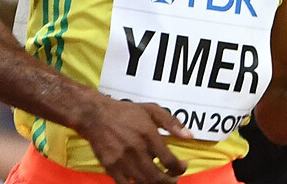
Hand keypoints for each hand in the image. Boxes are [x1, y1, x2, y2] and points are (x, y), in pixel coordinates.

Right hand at [77, 97, 191, 183]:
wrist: (96, 116)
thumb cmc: (126, 112)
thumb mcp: (151, 110)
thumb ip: (171, 123)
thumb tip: (189, 136)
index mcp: (148, 135)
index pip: (170, 161)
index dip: (180, 168)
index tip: (182, 166)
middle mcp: (137, 150)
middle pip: (159, 179)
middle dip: (170, 182)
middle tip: (173, 178)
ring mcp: (123, 161)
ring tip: (160, 180)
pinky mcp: (111, 168)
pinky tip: (142, 181)